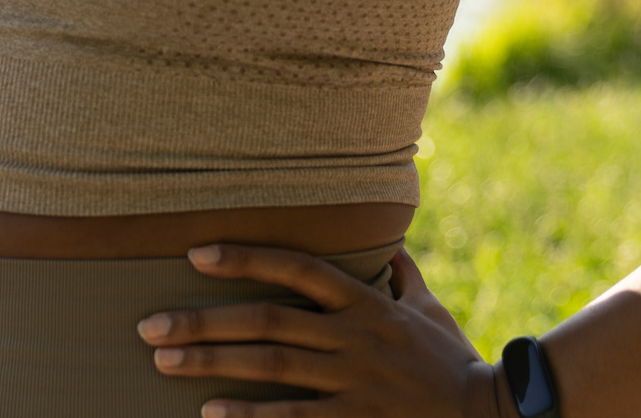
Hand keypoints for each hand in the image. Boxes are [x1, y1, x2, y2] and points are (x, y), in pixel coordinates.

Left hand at [138, 243, 514, 417]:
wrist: (491, 417)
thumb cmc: (452, 359)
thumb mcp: (427, 307)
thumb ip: (399, 273)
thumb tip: (384, 239)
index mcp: (366, 303)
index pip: (298, 268)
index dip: (246, 257)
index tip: (195, 254)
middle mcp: (353, 337)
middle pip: (267, 321)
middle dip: (203, 321)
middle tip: (149, 325)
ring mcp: (352, 382)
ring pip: (270, 367)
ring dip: (212, 364)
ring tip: (163, 363)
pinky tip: (211, 416)